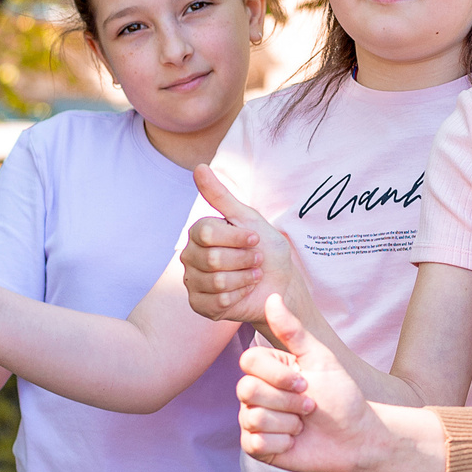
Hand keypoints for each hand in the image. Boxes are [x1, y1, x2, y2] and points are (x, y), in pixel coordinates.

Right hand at [182, 164, 303, 324]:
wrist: (280, 282)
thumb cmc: (265, 248)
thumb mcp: (248, 218)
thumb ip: (221, 196)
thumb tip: (199, 167)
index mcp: (199, 232)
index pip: (207, 232)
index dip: (237, 237)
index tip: (255, 239)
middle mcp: (190, 255)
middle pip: (212, 258)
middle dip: (245, 259)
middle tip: (256, 259)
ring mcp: (193, 281)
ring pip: (217, 281)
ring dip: (245, 278)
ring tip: (252, 274)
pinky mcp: (200, 305)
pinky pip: (218, 301)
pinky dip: (239, 295)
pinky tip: (244, 291)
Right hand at [237, 295, 443, 471]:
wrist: (355, 436)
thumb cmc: (340, 395)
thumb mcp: (319, 358)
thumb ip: (292, 330)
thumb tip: (271, 296)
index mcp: (267, 369)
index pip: (248, 363)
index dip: (278, 375)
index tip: (305, 383)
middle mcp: (255, 393)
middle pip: (247, 391)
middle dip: (288, 401)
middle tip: (310, 406)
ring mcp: (253, 420)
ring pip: (253, 418)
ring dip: (289, 423)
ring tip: (303, 424)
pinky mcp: (257, 448)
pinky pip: (255, 443)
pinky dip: (282, 444)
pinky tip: (295, 442)